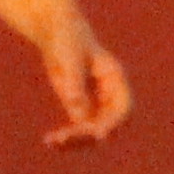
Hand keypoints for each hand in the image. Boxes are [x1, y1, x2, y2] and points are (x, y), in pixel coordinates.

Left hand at [38, 9, 131, 147]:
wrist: (56, 31)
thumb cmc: (66, 37)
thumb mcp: (69, 56)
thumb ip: (74, 80)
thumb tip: (74, 104)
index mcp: (114, 77)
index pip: (122, 107)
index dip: (113, 123)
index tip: (98, 134)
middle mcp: (109, 93)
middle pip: (107, 123)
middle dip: (88, 134)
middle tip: (65, 139)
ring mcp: (96, 101)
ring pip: (92, 130)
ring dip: (76, 140)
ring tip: (53, 142)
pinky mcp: (79, 106)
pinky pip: (77, 127)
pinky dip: (67, 136)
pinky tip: (51, 141)